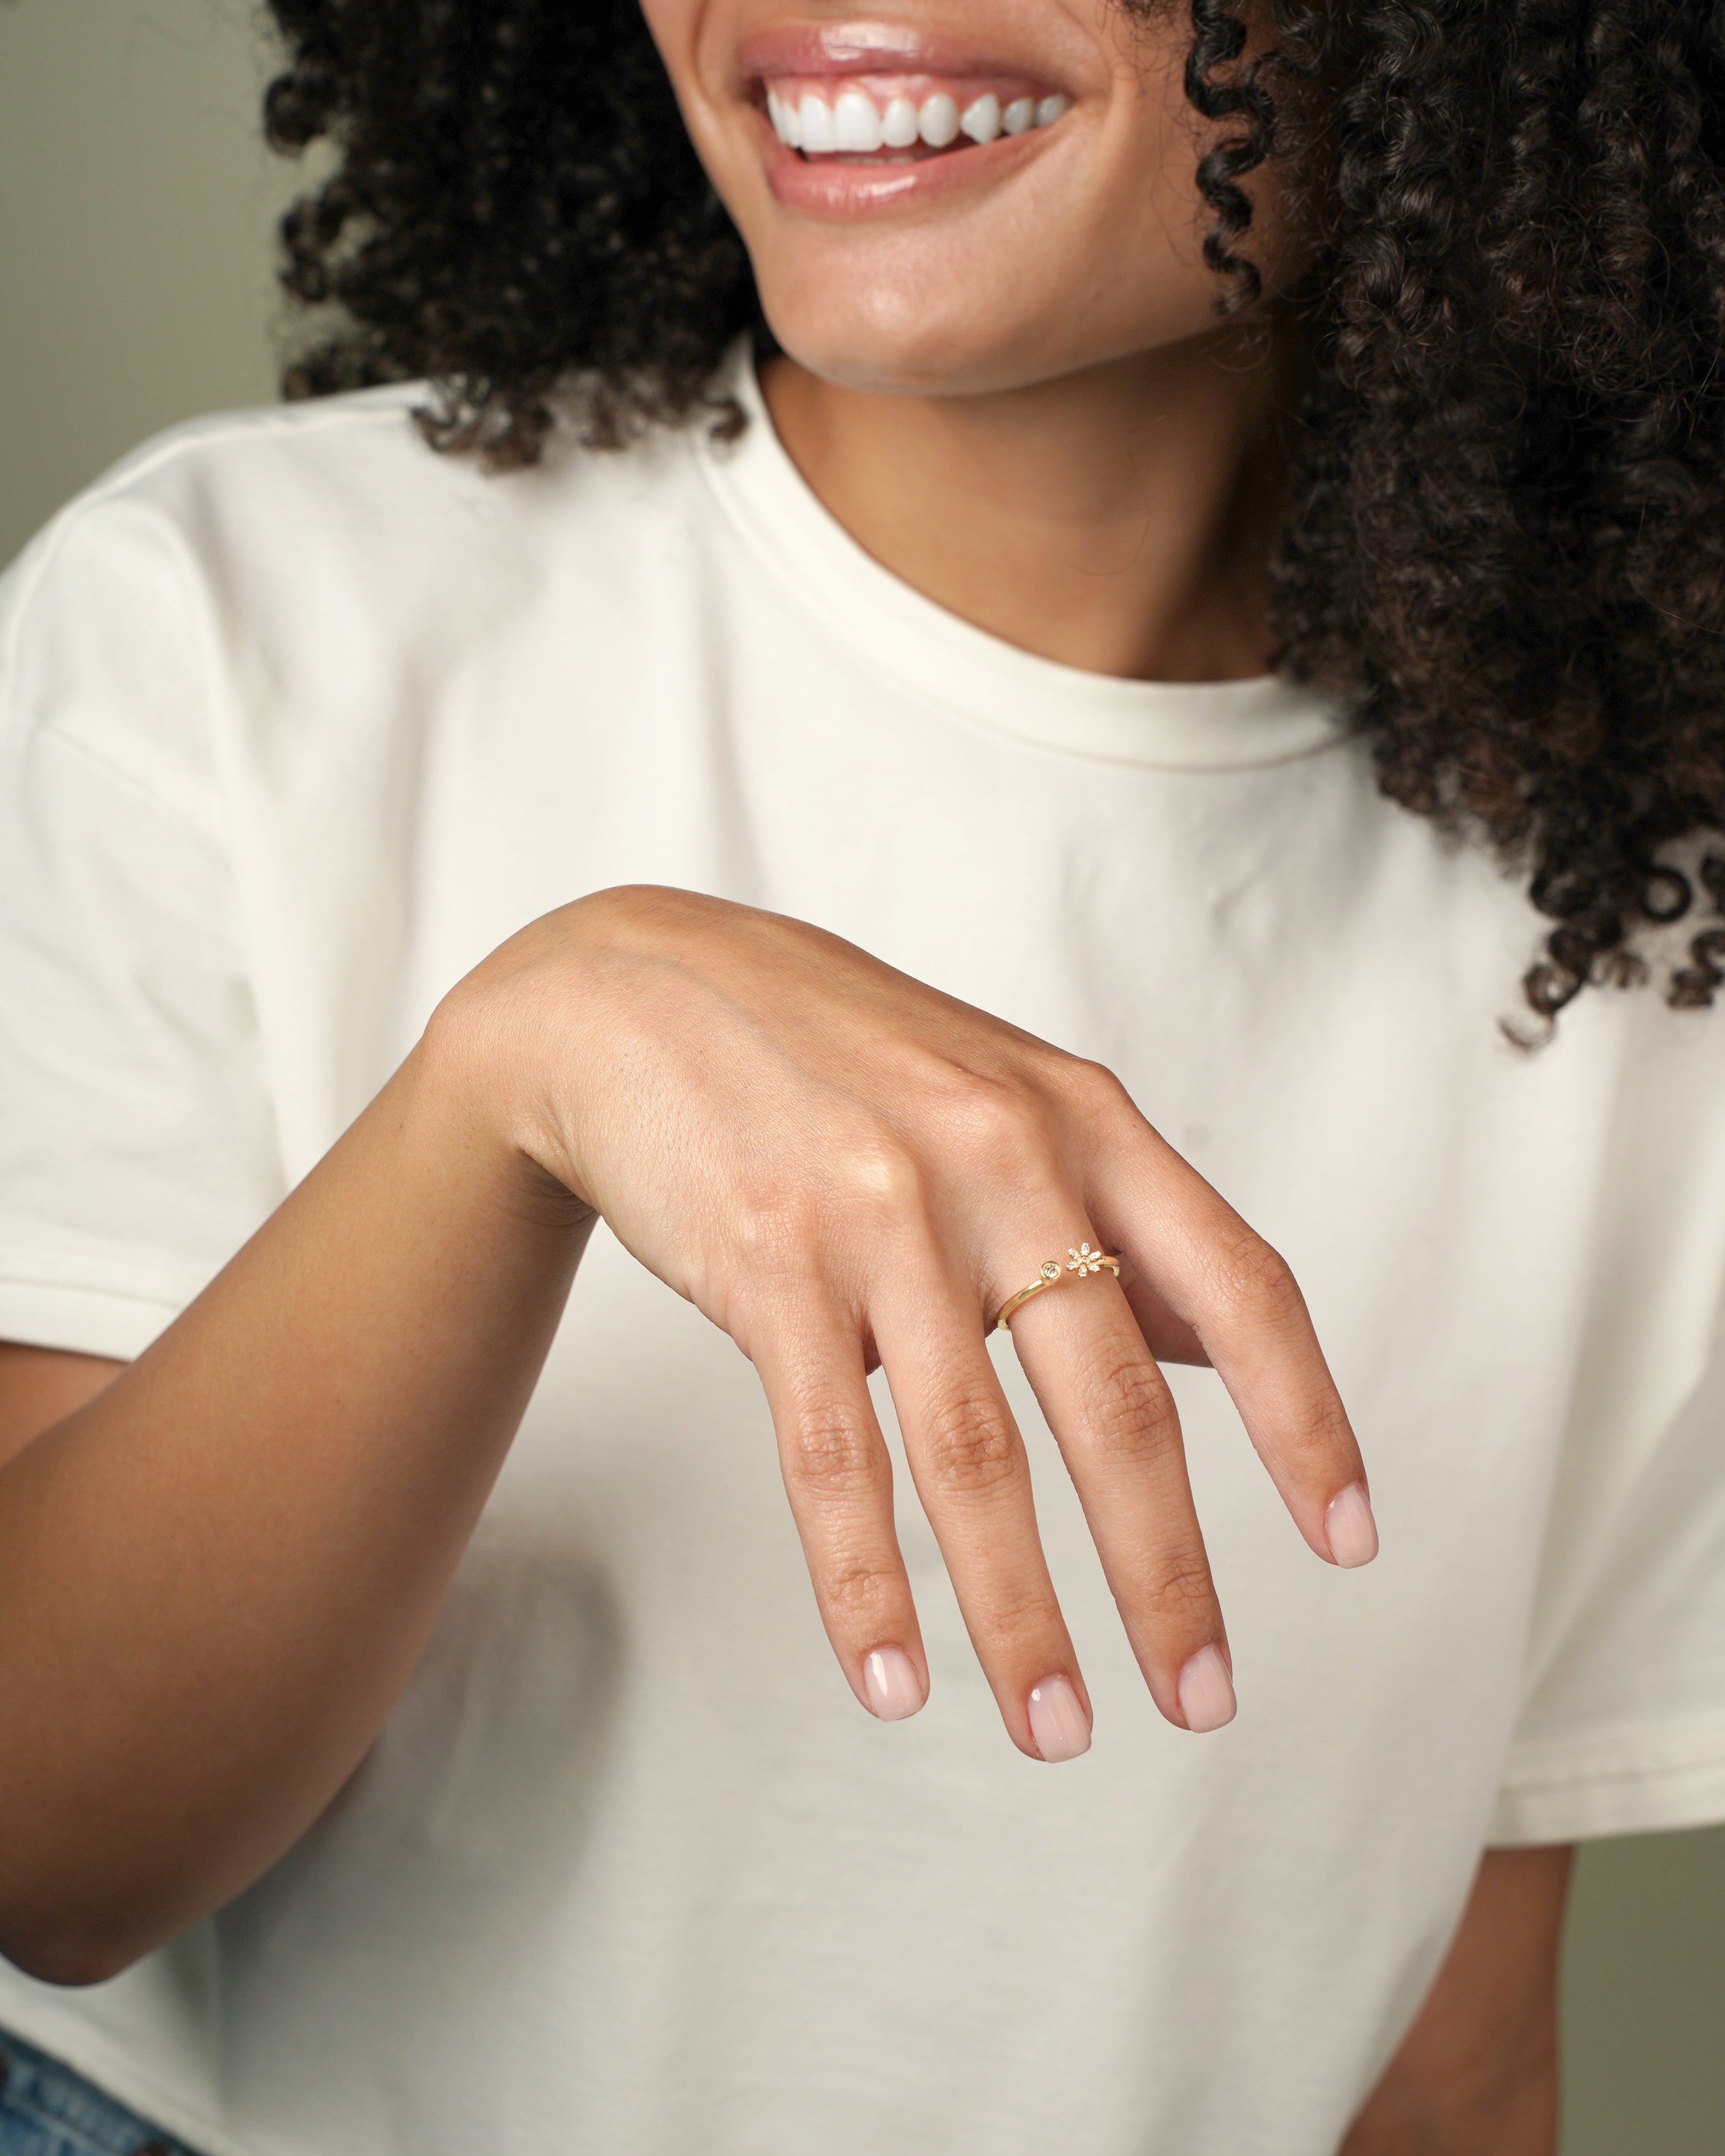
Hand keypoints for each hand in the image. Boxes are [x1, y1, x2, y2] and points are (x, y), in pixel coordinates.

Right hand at [450, 885, 1374, 1760]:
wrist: (639, 991)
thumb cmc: (838, 1057)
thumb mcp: (1004, 1095)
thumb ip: (1111, 1212)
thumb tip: (1216, 1348)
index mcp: (1083, 1119)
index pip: (1238, 1285)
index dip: (1305, 1420)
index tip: (1348, 1542)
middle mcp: (1000, 1159)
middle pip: (1115, 1402)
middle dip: (1167, 1572)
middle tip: (1203, 1700)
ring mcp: (880, 1213)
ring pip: (974, 1454)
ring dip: (1022, 1614)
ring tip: (1056, 1728)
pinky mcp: (768, 1263)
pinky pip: (832, 1454)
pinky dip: (863, 1581)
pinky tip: (890, 1674)